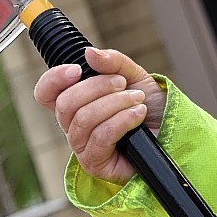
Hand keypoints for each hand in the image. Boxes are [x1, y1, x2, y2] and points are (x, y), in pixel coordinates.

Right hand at [33, 47, 165, 185]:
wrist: (171, 131)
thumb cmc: (148, 106)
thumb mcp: (133, 75)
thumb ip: (112, 62)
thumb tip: (89, 53)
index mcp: (75, 103)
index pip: (46, 93)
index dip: (53, 79)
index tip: (77, 69)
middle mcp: (73, 126)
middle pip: (65, 104)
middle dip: (97, 87)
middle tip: (122, 83)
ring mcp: (82, 147)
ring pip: (84, 120)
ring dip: (115, 103)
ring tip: (137, 98)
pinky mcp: (96, 164)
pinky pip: (101, 137)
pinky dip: (122, 120)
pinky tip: (138, 114)